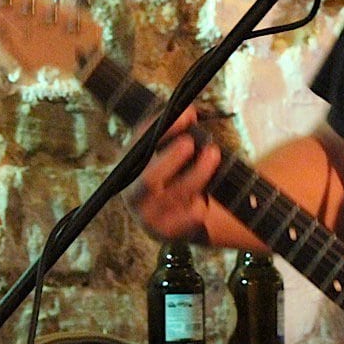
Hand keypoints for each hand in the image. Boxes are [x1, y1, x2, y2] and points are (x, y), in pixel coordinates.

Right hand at [128, 107, 221, 240]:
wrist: (182, 217)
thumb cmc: (177, 175)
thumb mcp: (173, 153)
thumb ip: (178, 132)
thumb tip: (188, 111)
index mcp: (130, 167)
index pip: (139, 144)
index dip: (162, 128)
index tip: (188, 114)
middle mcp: (133, 192)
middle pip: (147, 179)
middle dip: (169, 160)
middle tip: (190, 143)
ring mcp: (148, 216)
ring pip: (174, 195)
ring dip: (197, 174)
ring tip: (214, 155)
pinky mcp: (166, 232)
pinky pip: (185, 221)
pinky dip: (197, 210)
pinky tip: (205, 204)